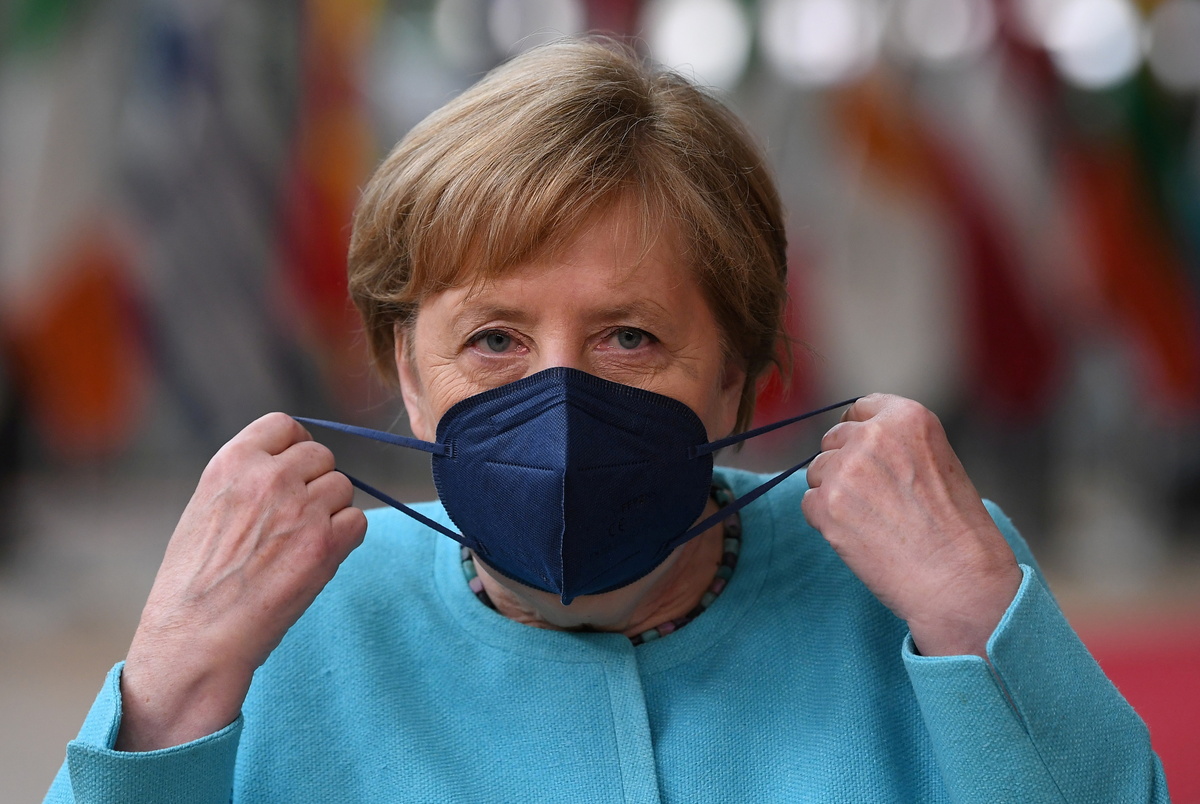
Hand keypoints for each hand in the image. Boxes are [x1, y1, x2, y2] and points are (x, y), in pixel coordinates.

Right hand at [117, 413, 366, 750]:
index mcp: (232, 462)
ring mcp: (300, 508)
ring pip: (343, 487)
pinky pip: (358, 521)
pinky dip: (345, 540)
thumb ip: (247, 479)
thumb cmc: (195, 582)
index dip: (294, 447)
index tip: (292, 471)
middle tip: (294, 520)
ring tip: (297, 545)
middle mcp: (269, 477)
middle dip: (314, 483)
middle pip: (321, 456)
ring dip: (330, 512)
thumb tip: (291, 467)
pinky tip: (315, 560)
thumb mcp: (206, 507)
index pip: (285, 426)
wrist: (195, 638)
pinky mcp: (325, 543)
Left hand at [802, 394, 1021, 657]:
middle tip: (877, 502)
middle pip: (833, 440)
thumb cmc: (956, 529)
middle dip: (846, 466)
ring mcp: (845, 469)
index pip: (859, 409)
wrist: (960, 580)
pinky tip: (861, 538)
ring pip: (817, 472)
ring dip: (834, 494)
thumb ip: (896, 444)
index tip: (870, 458)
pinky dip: (826, 522)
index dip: (860, 435)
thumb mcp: (938, 462)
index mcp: (906, 417)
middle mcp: (872, 435)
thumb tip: (852, 444)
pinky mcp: (826, 505)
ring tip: (874, 522)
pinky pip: (809, 504)